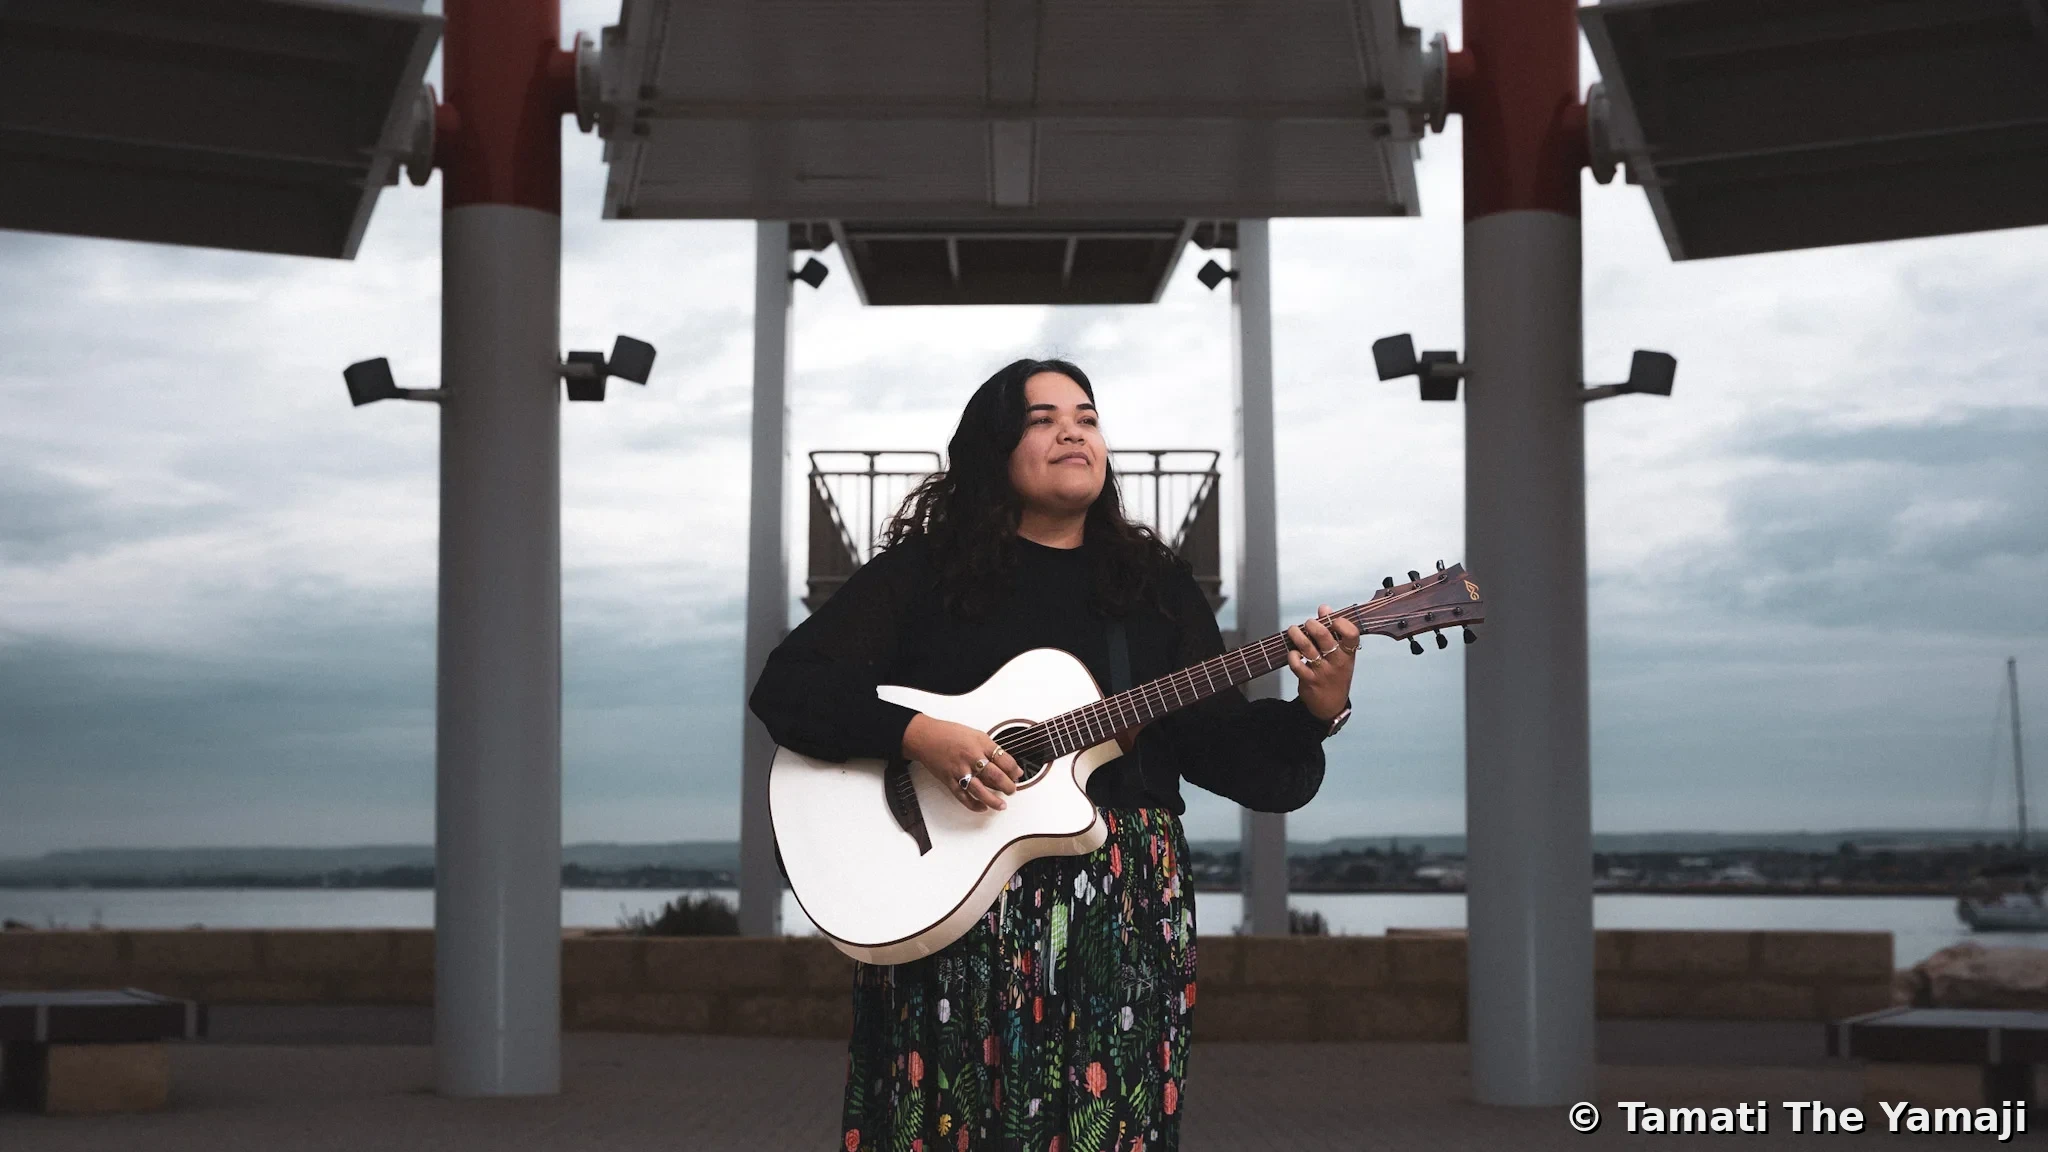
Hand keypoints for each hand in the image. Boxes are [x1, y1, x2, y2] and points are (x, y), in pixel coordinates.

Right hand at [901, 714, 1023, 811]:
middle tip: (1012, 790)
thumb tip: (1008, 765)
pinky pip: (963, 796)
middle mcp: (971, 757)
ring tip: (1001, 805)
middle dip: (1008, 786)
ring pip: (980, 790)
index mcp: (981, 744)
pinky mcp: (949, 780)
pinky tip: (982, 807)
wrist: (926, 737)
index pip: (1004, 760)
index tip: (1017, 775)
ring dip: (993, 800)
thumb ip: (993, 750)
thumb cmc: (950, 734)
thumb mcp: (976, 735)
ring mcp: (960, 770)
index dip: (1014, 770)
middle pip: (995, 776)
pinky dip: (974, 805)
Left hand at [1284, 604, 1359, 721]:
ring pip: (1308, 649)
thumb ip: (1333, 630)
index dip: (1342, 623)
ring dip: (1298, 636)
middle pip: (1326, 639)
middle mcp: (1337, 662)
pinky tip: (1292, 652)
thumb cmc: (1335, 673)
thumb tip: (1324, 608)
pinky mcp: (1309, 680)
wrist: (1331, 705)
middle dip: (1313, 626)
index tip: (1333, 619)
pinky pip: (1297, 665)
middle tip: (1308, 623)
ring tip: (1293, 630)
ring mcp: (1323, 672)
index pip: (1352, 635)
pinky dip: (1292, 656)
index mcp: (1348, 653)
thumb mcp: (1341, 654)